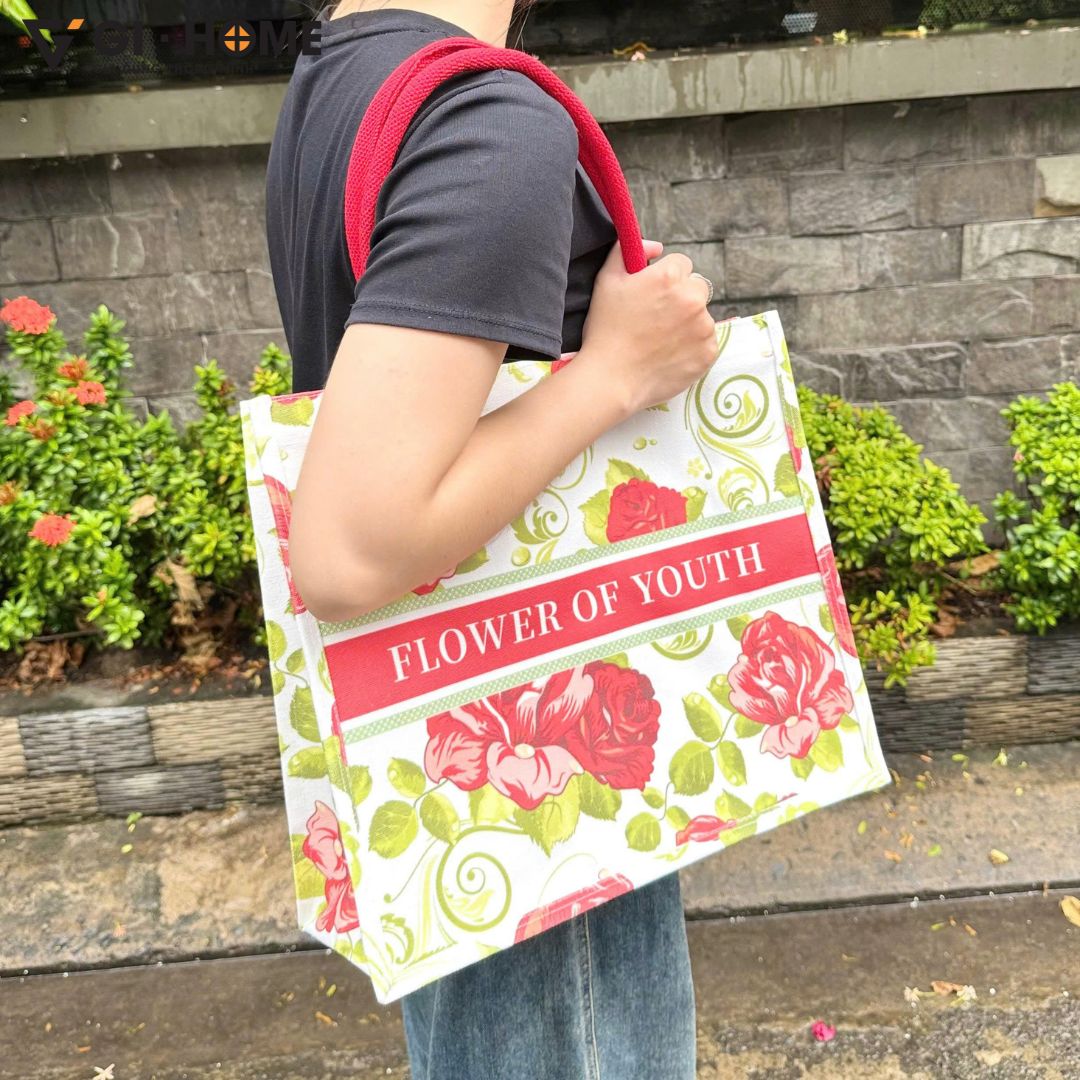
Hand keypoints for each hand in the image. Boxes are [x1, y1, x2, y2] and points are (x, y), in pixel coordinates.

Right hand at [577, 239, 718, 414]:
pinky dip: (693, 346)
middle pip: (697, 287)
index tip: (652, 295)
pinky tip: (669, 354)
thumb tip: (656, 247)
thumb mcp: (607, 280)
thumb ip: (627, 251)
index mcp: (669, 277)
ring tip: (660, 340)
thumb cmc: (605, 330)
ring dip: (687, 323)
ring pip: (702, 315)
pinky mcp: (708, 352)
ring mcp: (704, 327)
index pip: (681, 264)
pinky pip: (707, 341)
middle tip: (657, 319)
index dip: (665, 279)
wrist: (611, 380)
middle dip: (681, 298)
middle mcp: (692, 298)